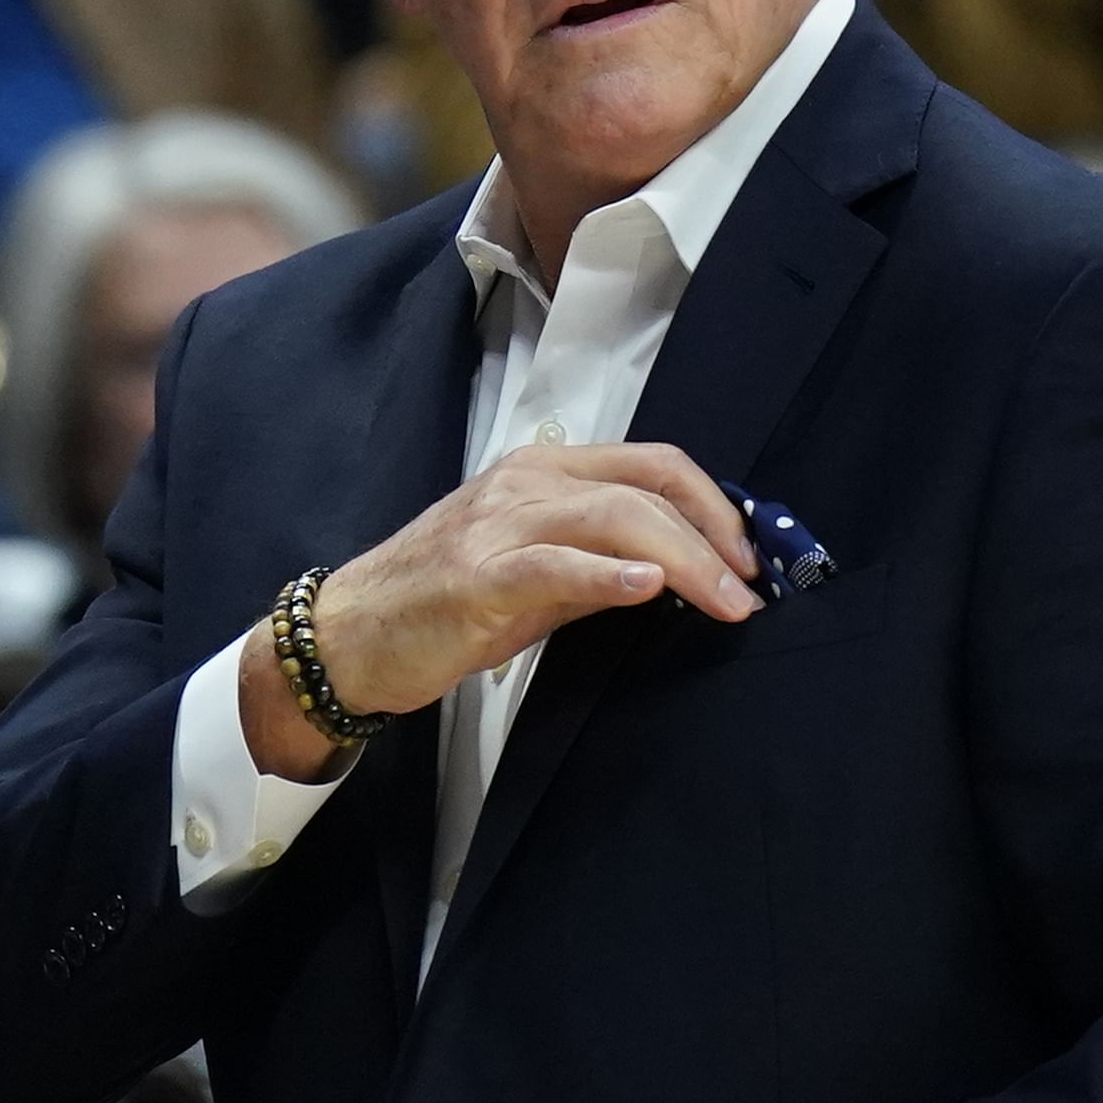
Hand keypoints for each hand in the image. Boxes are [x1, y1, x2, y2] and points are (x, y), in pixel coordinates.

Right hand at [245, 442, 757, 778]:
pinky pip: (554, 564)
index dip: (714, 505)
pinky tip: (650, 586)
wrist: (349, 638)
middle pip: (646, 487)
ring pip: (613, 517)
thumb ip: (602, 561)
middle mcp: (526, 482)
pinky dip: (608, 573)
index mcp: (544, 471)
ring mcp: (499, 525)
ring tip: (725, 599)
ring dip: (685, 559)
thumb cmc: (440, 605)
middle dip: (714, 536)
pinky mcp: (477, 576)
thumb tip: (678, 573)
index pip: (652, 465)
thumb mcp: (537, 574)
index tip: (752, 556)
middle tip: (753, 588)